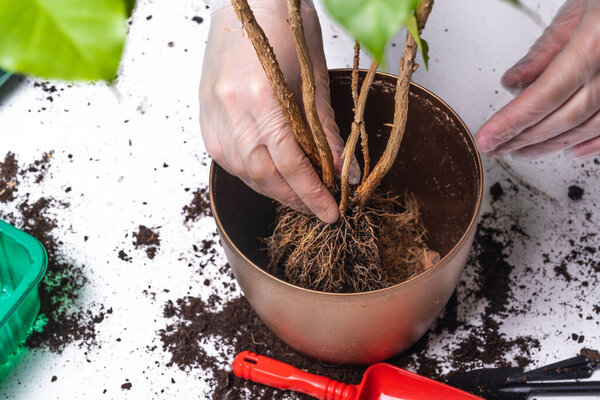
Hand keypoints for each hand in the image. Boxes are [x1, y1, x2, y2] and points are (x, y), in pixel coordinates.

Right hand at [199, 0, 358, 222]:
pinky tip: (272, 177)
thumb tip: (345, 171)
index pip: (290, 162)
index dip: (312, 192)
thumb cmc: (287, 29)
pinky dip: (253, 174)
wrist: (249, 2)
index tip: (331, 212)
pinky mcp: (205, 117)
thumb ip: (326, 131)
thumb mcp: (315, 80)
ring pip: (244, 172)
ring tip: (299, 196)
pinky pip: (228, 159)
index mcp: (260, 98)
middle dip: (294, 198)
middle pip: (264, 174)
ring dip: (274, 190)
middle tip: (319, 210)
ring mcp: (213, 115)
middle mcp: (230, 111)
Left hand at [476, 0, 599, 158]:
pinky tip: (570, 149)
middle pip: (564, 116)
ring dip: (551, 143)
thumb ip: (544, 50)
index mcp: (596, 42)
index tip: (488, 137)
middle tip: (495, 146)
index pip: (544, 95)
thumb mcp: (576, 10)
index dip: (512, 121)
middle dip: (524, 137)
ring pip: (586, 125)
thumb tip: (513, 82)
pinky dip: (590, 142)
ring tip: (521, 150)